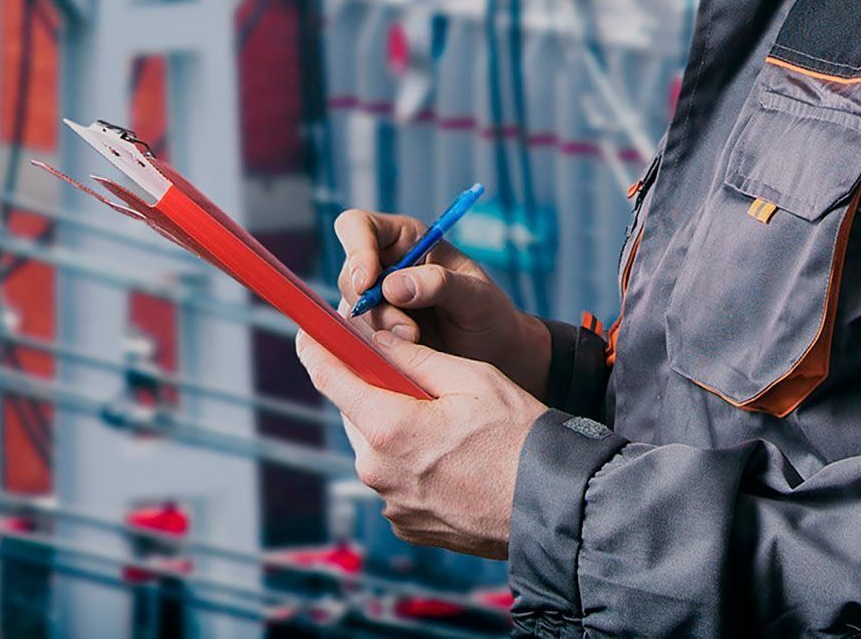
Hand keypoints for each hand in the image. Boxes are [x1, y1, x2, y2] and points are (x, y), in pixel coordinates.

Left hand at [295, 327, 547, 558]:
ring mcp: (389, 503)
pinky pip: (394, 482)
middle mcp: (377, 470)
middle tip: (416, 386)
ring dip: (396, 433)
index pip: (330, 379)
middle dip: (375, 394)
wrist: (552, 507)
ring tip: (448, 431)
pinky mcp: (404, 525)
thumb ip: (416, 358)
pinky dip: (411, 466)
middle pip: (356, 415)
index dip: (316, 350)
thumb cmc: (520, 438)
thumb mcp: (472, 379)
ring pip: (376, 450)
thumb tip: (378, 339)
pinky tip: (451, 463)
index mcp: (388, 428)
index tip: (307, 334)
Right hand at [333, 209, 552, 398]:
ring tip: (417, 341)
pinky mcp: (371, 330)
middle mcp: (382, 265)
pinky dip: (377, 347)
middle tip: (408, 331)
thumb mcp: (476, 294)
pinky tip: (407, 352)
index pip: (358, 226)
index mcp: (405, 239)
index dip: (356, 250)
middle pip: (350, 275)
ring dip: (379, 331)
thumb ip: (440, 283)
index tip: (367, 284)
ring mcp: (373, 300)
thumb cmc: (489, 314)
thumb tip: (391, 285)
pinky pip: (357, 337)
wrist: (491, 352)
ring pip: (351, 310)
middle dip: (373, 306)